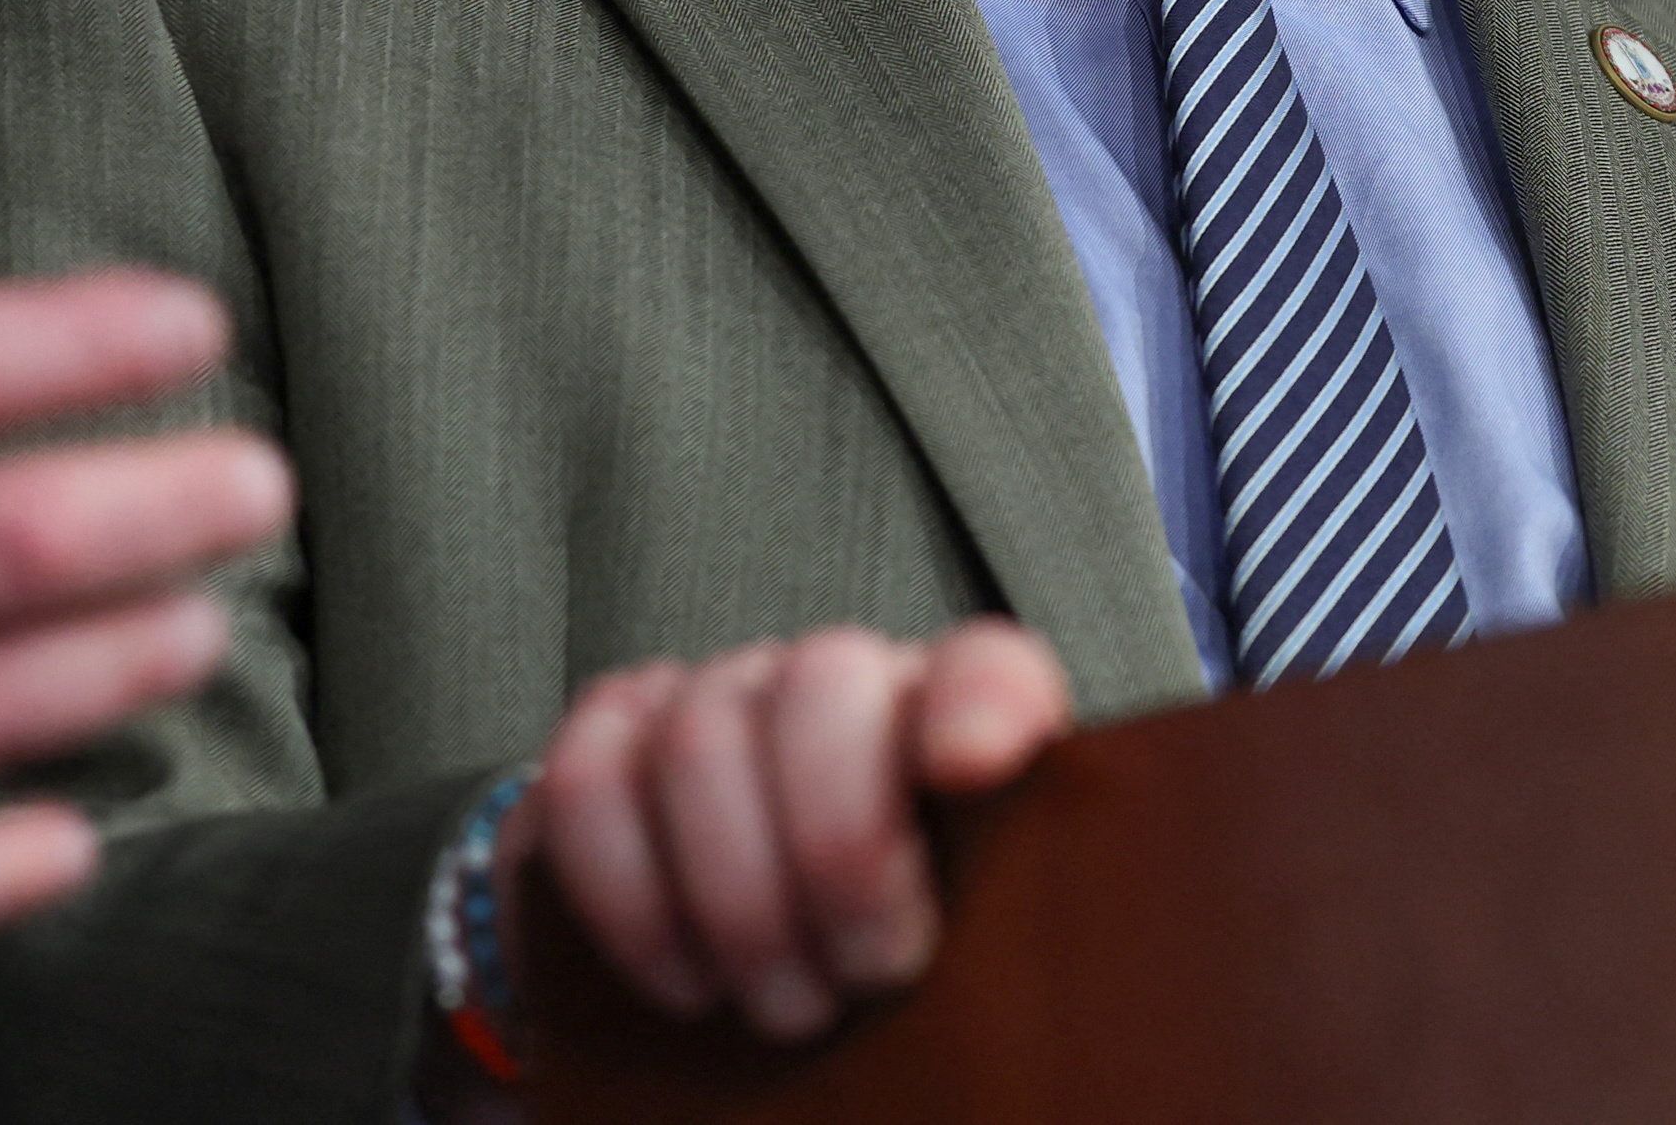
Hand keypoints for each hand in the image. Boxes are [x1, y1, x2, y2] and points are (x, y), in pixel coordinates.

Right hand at [519, 620, 1071, 1047]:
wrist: (739, 977)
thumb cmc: (885, 976)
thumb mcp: (968, 960)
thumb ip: (1005, 927)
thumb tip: (1086, 1001)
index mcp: (955, 726)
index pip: (985, 667)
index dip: (980, 699)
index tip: (970, 767)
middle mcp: (836, 682)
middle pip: (824, 687)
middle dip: (836, 851)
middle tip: (862, 980)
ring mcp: (714, 695)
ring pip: (702, 740)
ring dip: (739, 903)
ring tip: (782, 1008)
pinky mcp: (608, 735)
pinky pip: (590, 784)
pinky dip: (634, 902)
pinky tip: (685, 984)